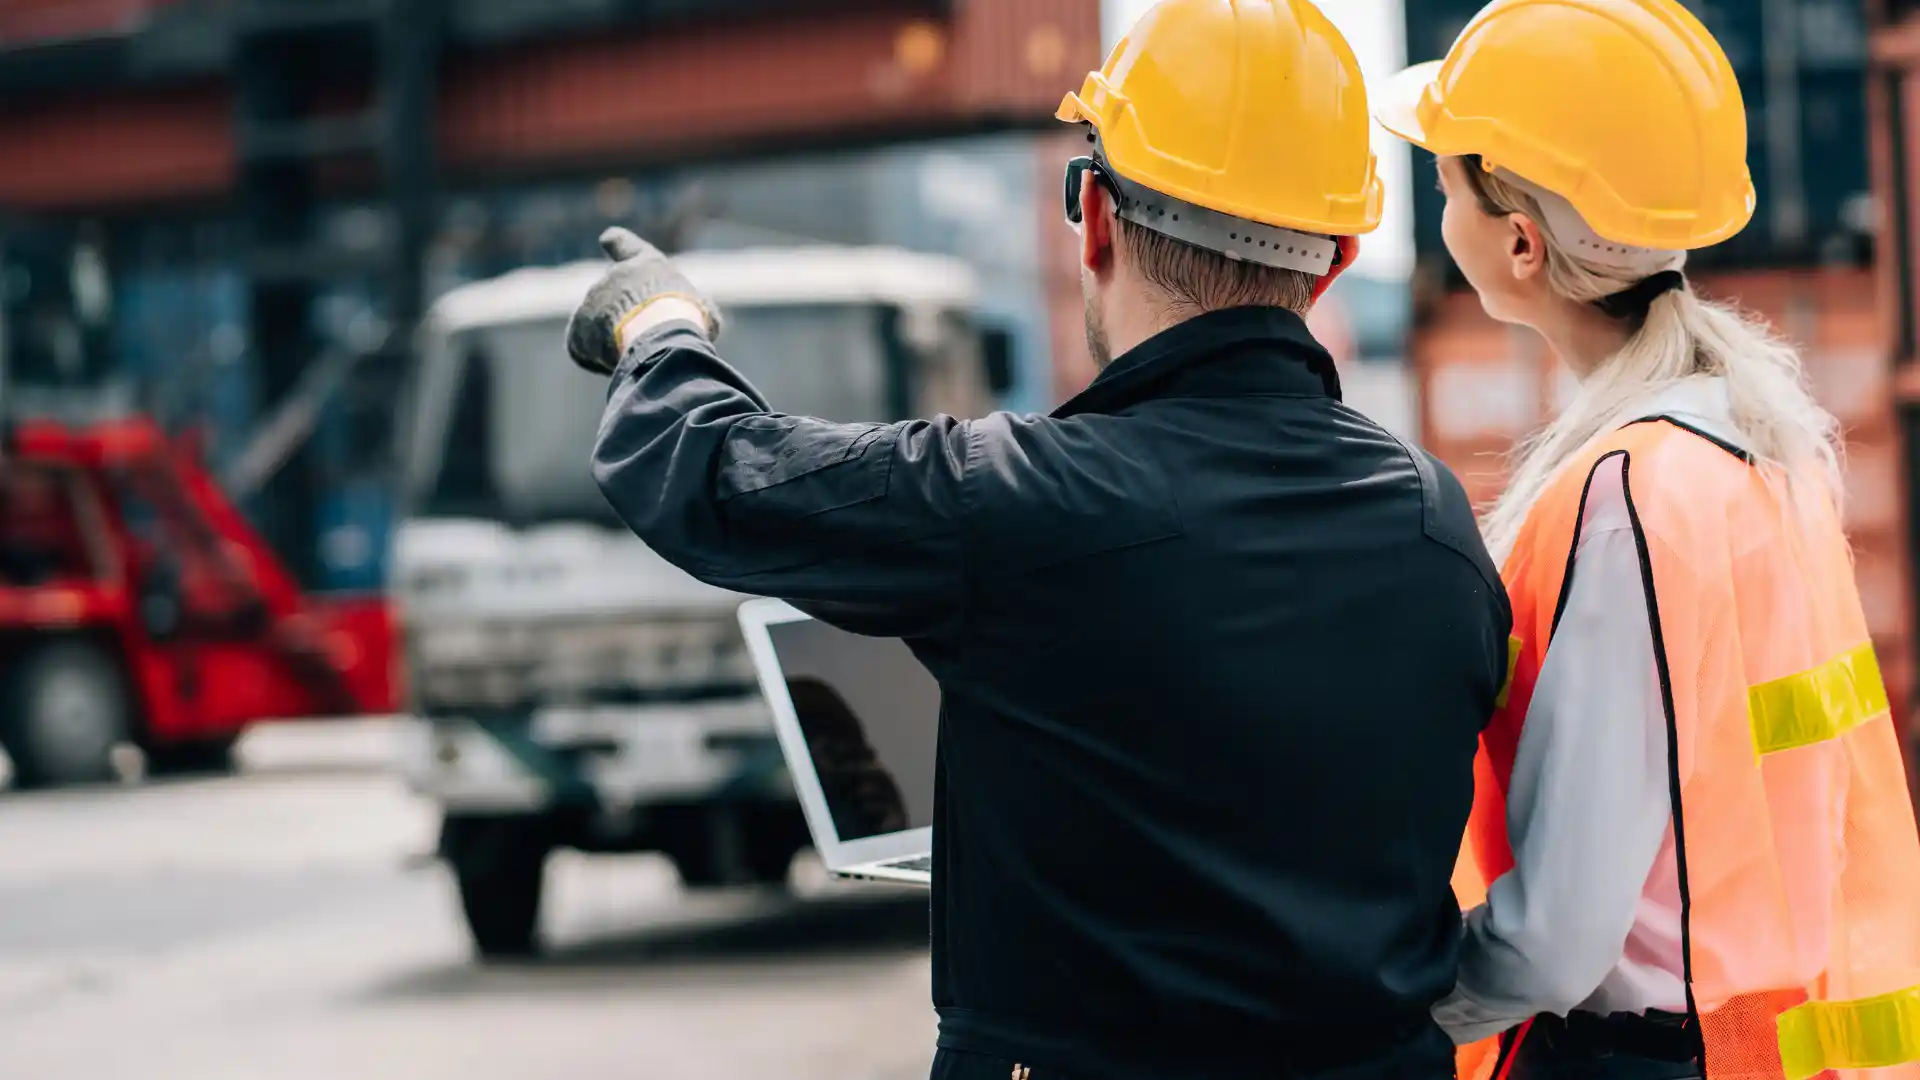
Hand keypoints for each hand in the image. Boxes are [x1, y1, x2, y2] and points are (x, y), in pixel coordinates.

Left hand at [564, 227, 723, 374]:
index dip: (617, 243)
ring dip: (613, 341)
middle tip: (644, 338)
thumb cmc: (686, 320)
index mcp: (645, 265)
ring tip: (634, 354)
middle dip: (624, 320)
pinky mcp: (577, 328)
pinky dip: (598, 359)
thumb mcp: (701, 311)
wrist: (657, 335)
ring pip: (601, 327)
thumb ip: (690, 311)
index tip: (607, 240)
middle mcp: (614, 276)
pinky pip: (584, 348)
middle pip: (615, 300)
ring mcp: (592, 301)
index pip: (624, 245)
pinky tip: (617, 364)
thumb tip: (696, 322)